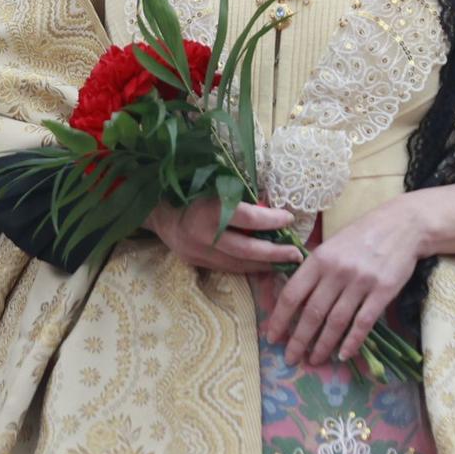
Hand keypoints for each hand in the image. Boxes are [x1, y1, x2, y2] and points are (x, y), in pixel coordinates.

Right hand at [147, 199, 299, 274]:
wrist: (158, 211)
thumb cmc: (189, 190)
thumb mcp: (213, 185)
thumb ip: (238, 197)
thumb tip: (269, 206)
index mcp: (208, 210)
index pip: (246, 218)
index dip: (270, 220)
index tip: (288, 218)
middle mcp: (203, 235)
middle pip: (246, 250)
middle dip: (275, 254)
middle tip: (296, 254)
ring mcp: (198, 253)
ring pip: (239, 264)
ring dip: (265, 265)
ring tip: (286, 262)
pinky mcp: (197, 263)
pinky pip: (228, 268)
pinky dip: (248, 267)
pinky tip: (264, 265)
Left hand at [264, 198, 426, 365]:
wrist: (404, 225)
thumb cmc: (363, 234)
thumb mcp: (332, 244)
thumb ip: (315, 268)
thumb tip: (295, 297)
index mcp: (319, 258)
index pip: (292, 294)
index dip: (279, 318)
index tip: (272, 337)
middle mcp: (337, 271)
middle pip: (312, 313)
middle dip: (298, 340)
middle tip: (291, 359)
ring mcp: (361, 282)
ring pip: (336, 322)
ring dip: (323, 345)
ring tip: (314, 360)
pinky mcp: (383, 291)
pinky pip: (363, 323)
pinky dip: (352, 342)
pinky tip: (343, 355)